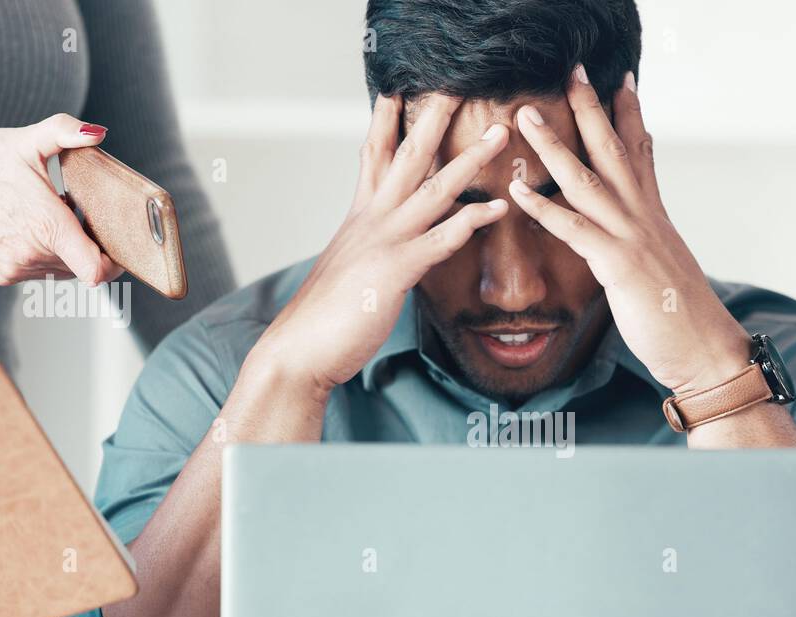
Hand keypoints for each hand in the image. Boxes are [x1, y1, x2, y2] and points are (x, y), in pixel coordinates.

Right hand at [0, 115, 120, 285]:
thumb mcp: (27, 141)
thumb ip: (66, 132)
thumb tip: (97, 133)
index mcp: (47, 226)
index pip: (96, 270)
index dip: (113, 264)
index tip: (115, 246)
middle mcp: (32, 254)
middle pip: (83, 266)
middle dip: (89, 245)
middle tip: (78, 216)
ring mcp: (16, 268)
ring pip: (62, 271)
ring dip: (67, 251)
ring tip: (52, 219)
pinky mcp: (3, 275)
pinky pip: (40, 272)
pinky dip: (45, 255)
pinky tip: (33, 229)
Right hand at [245, 93, 509, 395]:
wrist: (297, 351)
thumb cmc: (323, 320)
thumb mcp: (348, 274)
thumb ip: (368, 253)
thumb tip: (384, 253)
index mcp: (358, 219)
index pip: (373, 159)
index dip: (385, 124)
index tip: (398, 92)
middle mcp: (370, 221)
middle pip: (406, 158)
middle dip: (433, 120)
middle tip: (457, 87)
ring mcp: (383, 243)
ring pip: (433, 190)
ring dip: (469, 159)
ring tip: (499, 135)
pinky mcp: (394, 271)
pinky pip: (439, 239)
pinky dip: (469, 221)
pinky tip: (495, 208)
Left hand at [507, 67, 749, 393]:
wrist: (709, 352)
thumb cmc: (684, 321)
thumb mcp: (666, 269)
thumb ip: (649, 244)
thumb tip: (639, 235)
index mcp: (655, 218)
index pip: (642, 154)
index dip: (630, 116)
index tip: (621, 80)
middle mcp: (645, 219)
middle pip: (614, 151)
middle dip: (591, 109)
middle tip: (574, 71)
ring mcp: (632, 239)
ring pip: (588, 180)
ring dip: (554, 144)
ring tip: (525, 116)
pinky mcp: (620, 266)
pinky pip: (575, 229)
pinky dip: (544, 208)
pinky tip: (518, 191)